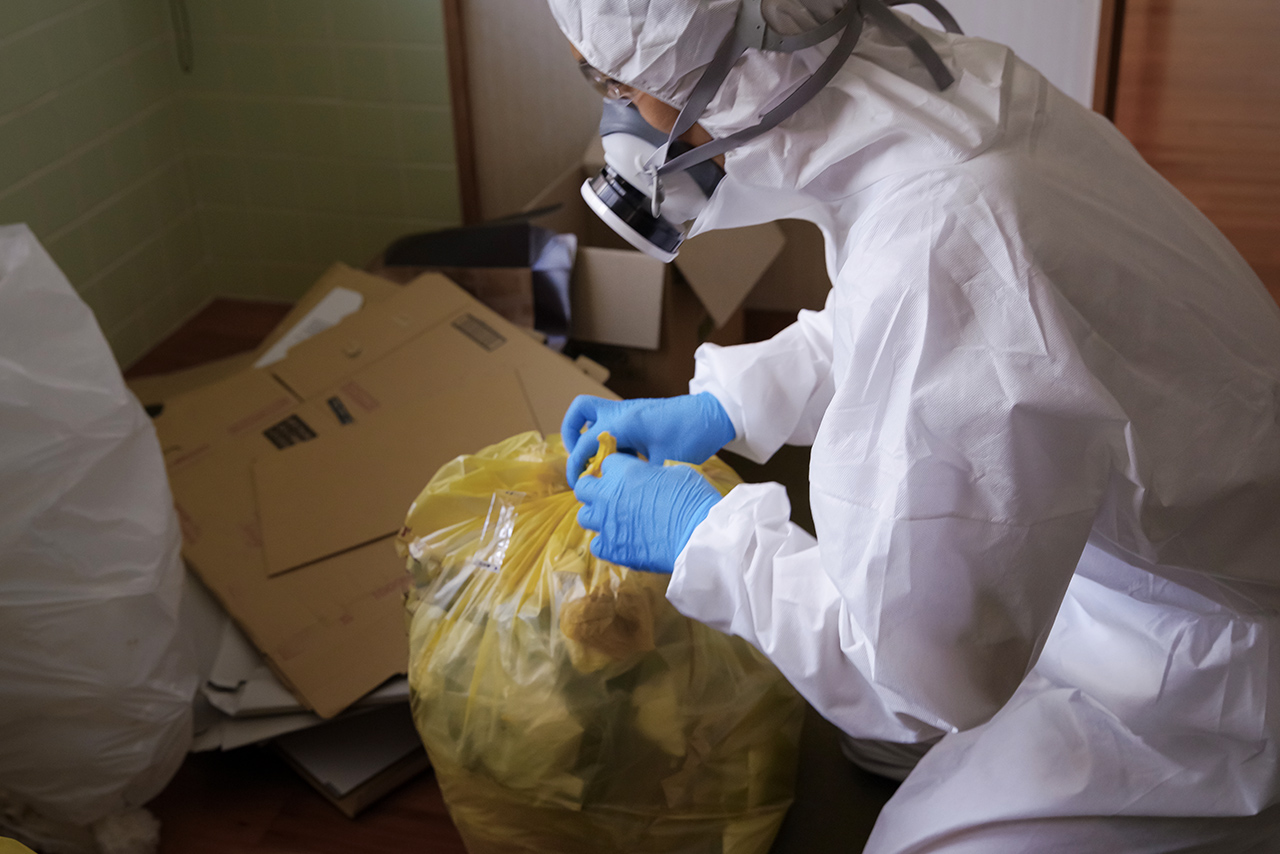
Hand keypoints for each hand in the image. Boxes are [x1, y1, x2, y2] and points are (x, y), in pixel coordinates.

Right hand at [561, 393, 734, 484]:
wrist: (713, 415)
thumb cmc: (691, 437)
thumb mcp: (663, 463)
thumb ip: (638, 476)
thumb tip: (621, 493)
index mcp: (622, 422)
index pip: (585, 443)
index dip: (577, 466)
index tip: (579, 486)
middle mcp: (620, 412)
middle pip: (579, 413)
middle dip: (571, 438)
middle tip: (582, 463)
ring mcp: (628, 410)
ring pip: (592, 412)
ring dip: (586, 433)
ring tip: (597, 461)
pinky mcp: (637, 413)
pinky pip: (610, 421)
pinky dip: (608, 438)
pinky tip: (622, 461)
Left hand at [574, 454, 721, 573]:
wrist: (696, 536)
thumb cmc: (692, 500)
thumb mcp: (676, 472)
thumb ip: (653, 473)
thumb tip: (650, 478)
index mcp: (623, 471)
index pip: (606, 463)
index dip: (617, 469)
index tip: (626, 475)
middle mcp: (608, 495)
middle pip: (583, 487)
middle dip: (594, 488)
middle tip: (610, 495)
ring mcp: (606, 523)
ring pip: (584, 516)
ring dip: (597, 515)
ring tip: (614, 519)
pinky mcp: (611, 549)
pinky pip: (596, 544)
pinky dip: (606, 542)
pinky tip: (621, 540)